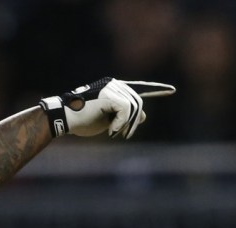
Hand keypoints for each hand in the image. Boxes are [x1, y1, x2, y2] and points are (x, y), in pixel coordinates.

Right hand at [40, 77, 175, 138]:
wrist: (63, 118)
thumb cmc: (82, 119)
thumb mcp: (108, 119)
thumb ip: (125, 115)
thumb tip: (143, 116)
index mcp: (114, 88)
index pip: (139, 88)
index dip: (156, 89)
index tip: (171, 90)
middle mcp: (115, 84)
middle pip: (138, 103)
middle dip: (134, 122)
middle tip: (125, 135)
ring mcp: (112, 87)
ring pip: (134, 107)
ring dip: (127, 125)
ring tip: (115, 133)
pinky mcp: (110, 95)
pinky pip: (126, 111)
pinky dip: (120, 124)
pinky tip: (111, 130)